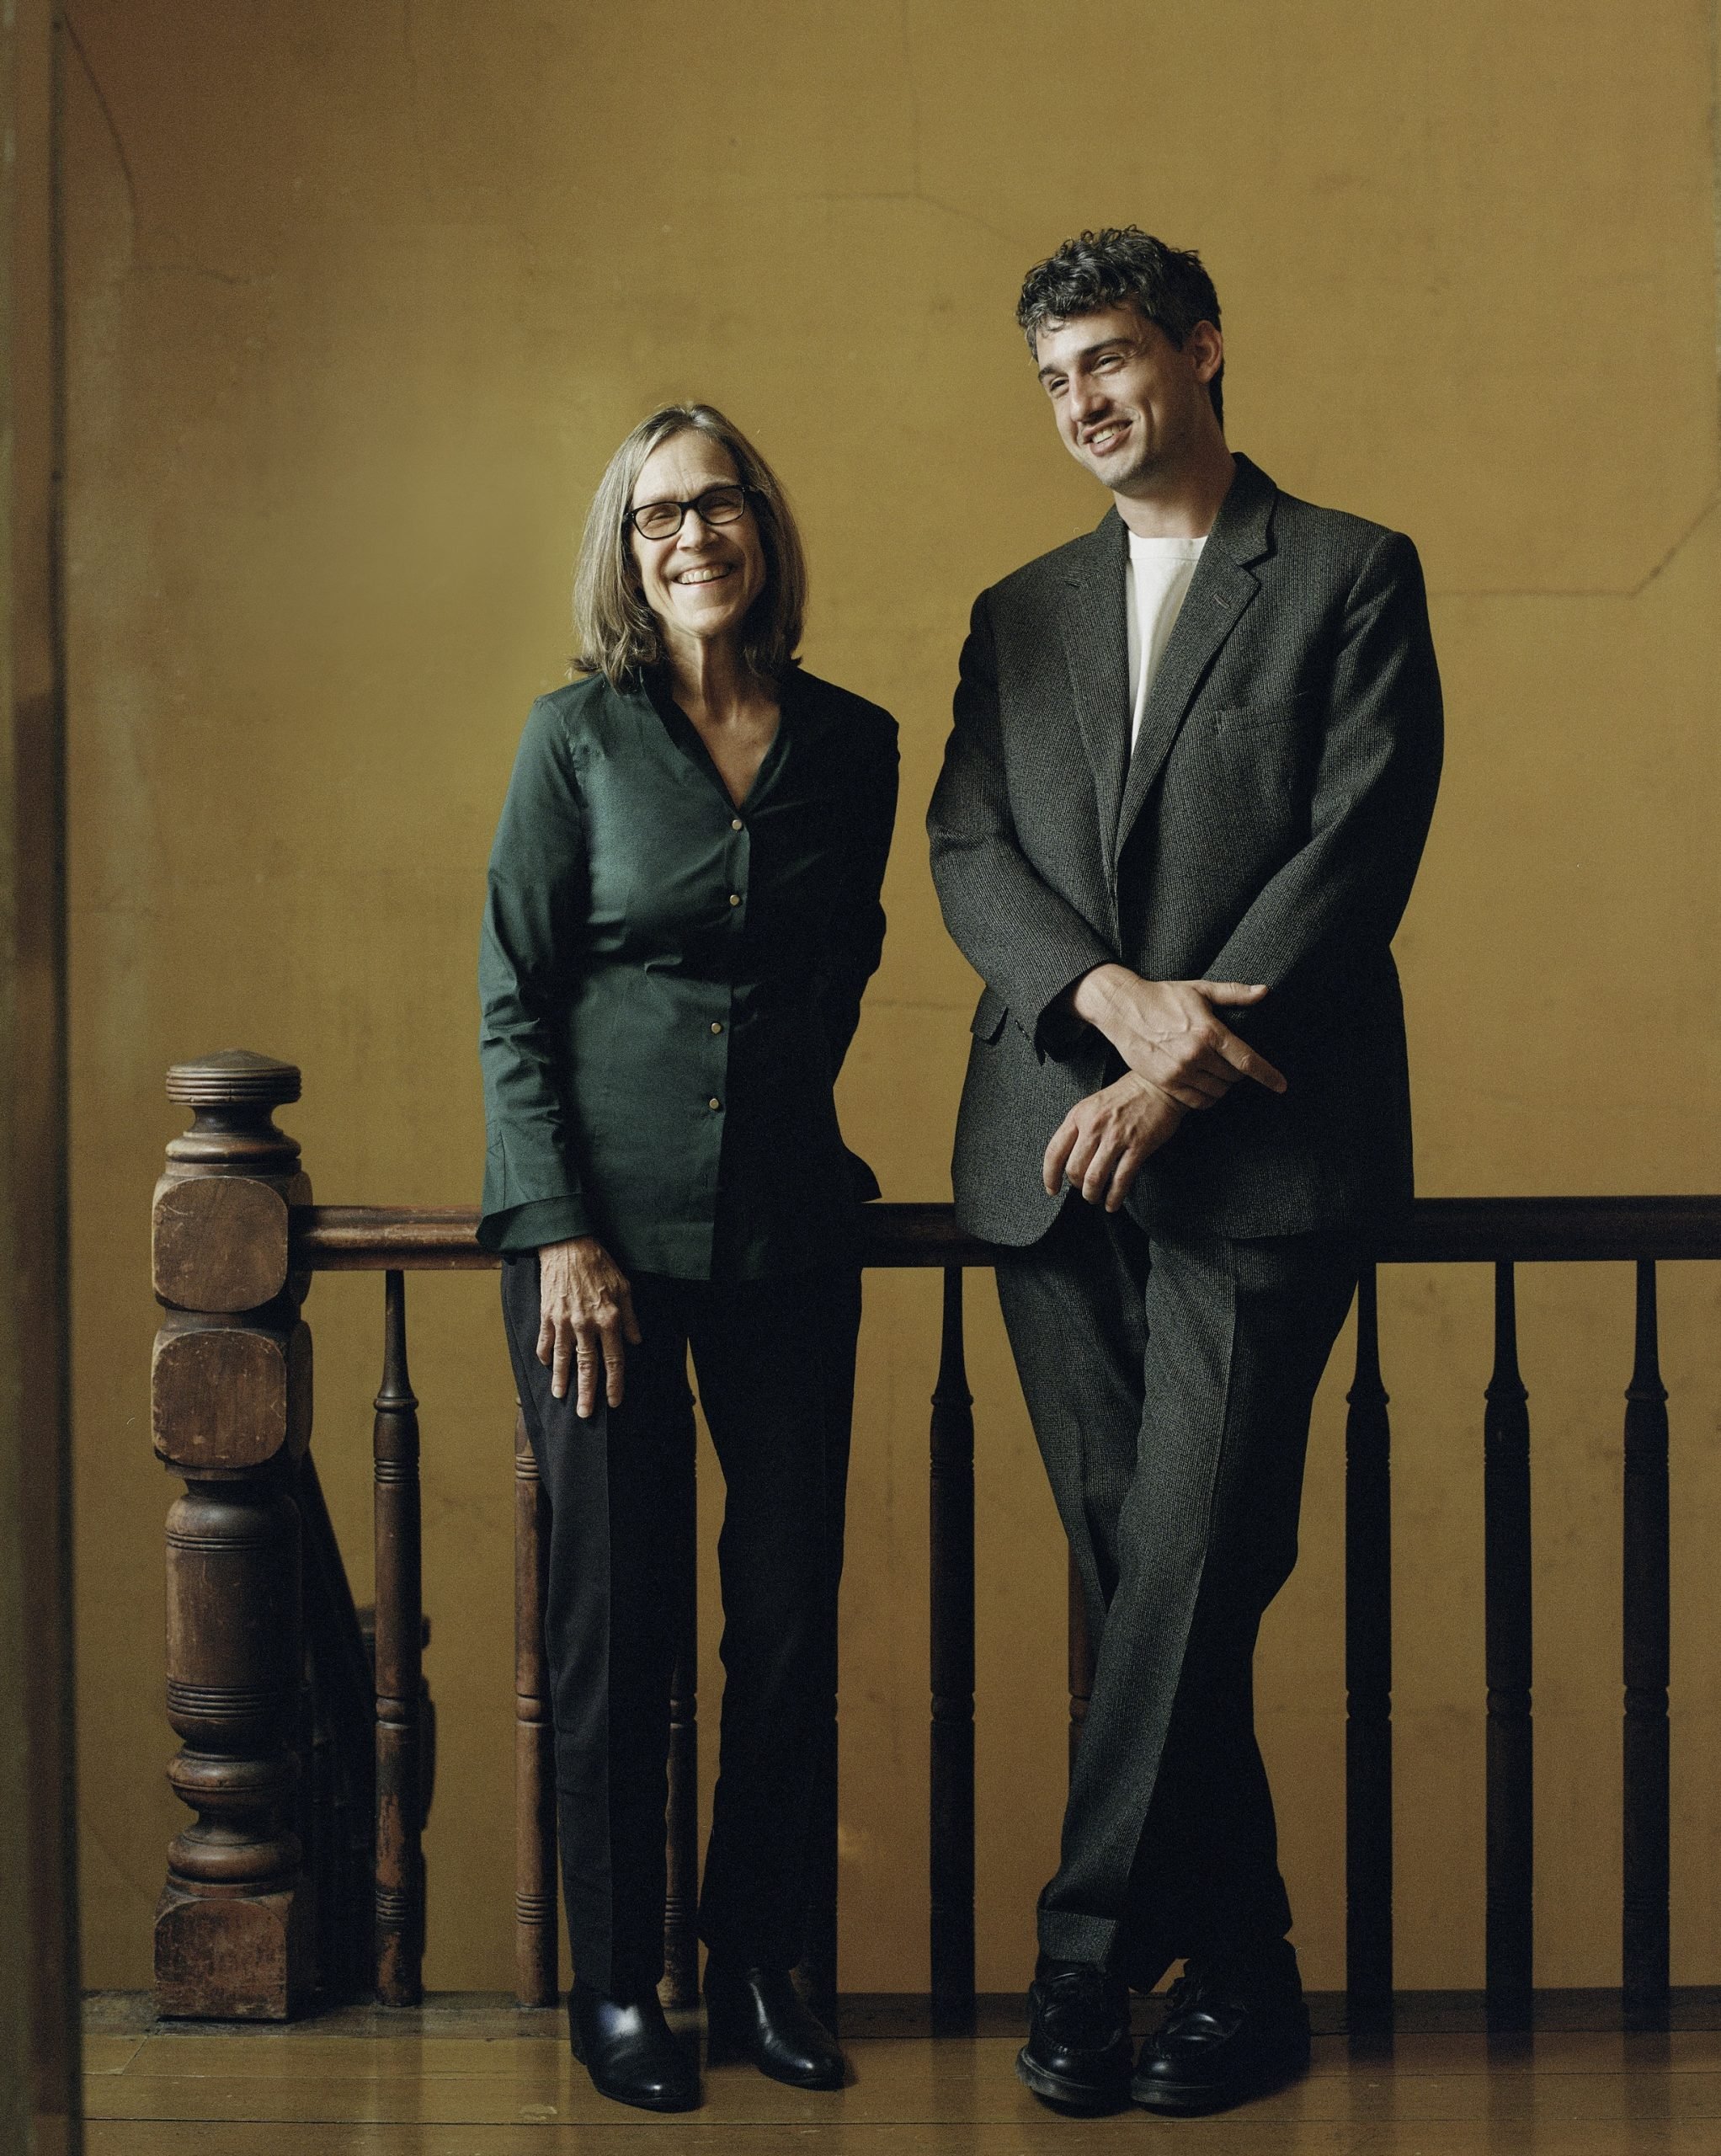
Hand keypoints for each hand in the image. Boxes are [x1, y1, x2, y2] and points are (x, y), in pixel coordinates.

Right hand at [537, 1236, 642, 1415]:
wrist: (568, 1245)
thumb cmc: (600, 1264)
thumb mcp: (625, 1287)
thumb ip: (631, 1317)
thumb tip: (636, 1341)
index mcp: (609, 1319)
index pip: (614, 1360)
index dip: (614, 1383)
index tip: (614, 1402)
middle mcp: (586, 1325)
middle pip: (587, 1366)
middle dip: (587, 1393)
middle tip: (584, 1414)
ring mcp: (563, 1321)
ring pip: (563, 1359)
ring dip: (562, 1380)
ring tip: (561, 1396)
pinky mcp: (547, 1315)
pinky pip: (545, 1342)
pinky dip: (546, 1356)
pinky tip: (547, 1367)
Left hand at [1042, 1073, 1186, 1211]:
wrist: (1157, 1085)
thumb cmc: (1125, 1096)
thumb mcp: (1092, 1105)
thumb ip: (1079, 1128)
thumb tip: (1068, 1159)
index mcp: (1078, 1115)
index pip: (1054, 1152)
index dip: (1050, 1175)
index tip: (1052, 1189)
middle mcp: (1094, 1126)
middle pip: (1074, 1169)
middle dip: (1076, 1186)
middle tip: (1083, 1189)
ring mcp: (1116, 1136)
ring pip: (1094, 1178)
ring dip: (1092, 1194)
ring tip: (1095, 1197)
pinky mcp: (1138, 1146)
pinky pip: (1121, 1179)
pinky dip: (1114, 1197)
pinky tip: (1112, 1203)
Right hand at [1069, 963, 1286, 1109]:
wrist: (1123, 1009)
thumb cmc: (1164, 996)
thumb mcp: (1200, 990)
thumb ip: (1234, 993)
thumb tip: (1264, 992)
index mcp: (1209, 1031)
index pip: (1247, 1060)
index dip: (1267, 1075)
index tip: (1281, 1085)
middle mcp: (1195, 1054)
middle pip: (1233, 1078)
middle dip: (1238, 1072)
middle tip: (1230, 1061)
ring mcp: (1179, 1071)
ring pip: (1217, 1091)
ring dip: (1223, 1085)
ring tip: (1216, 1072)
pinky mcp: (1165, 1082)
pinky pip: (1197, 1101)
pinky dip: (1207, 1097)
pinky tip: (1204, 1084)